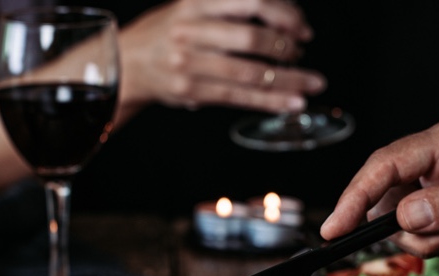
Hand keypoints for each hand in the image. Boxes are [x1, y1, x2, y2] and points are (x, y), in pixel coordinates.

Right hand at [119, 0, 325, 113]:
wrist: (126, 62)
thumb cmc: (167, 33)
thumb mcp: (193, 6)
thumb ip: (230, 7)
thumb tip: (284, 15)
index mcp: (197, 3)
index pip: (250, 1)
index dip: (283, 13)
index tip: (301, 26)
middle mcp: (192, 30)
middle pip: (251, 38)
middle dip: (286, 47)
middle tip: (302, 51)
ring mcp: (190, 63)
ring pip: (249, 73)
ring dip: (288, 79)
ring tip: (311, 83)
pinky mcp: (191, 90)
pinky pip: (239, 97)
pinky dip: (271, 101)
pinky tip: (293, 102)